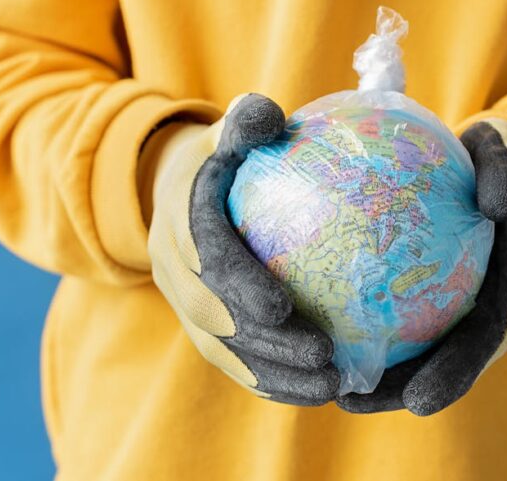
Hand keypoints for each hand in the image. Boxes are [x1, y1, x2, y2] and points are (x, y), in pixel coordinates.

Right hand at [146, 94, 339, 404]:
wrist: (179, 193)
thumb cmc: (225, 159)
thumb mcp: (231, 132)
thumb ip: (247, 121)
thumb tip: (268, 113)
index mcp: (182, 220)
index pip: (204, 256)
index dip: (236, 283)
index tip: (280, 309)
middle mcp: (176, 269)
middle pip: (213, 317)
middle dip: (264, 344)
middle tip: (323, 358)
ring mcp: (186, 303)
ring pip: (223, 350)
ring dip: (273, 374)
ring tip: (330, 388)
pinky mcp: (204, 325)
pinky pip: (232, 361)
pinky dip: (268, 381)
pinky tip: (313, 393)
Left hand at [336, 118, 506, 415]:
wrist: (480, 168)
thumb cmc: (490, 164)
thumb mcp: (503, 159)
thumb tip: (500, 204)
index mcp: (499, 294)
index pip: (481, 345)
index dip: (452, 377)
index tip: (417, 401)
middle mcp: (467, 312)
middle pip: (433, 364)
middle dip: (391, 391)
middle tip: (345, 400)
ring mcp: (438, 307)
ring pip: (399, 347)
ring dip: (360, 368)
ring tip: (311, 374)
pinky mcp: (410, 293)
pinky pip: (377, 309)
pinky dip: (344, 317)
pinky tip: (296, 313)